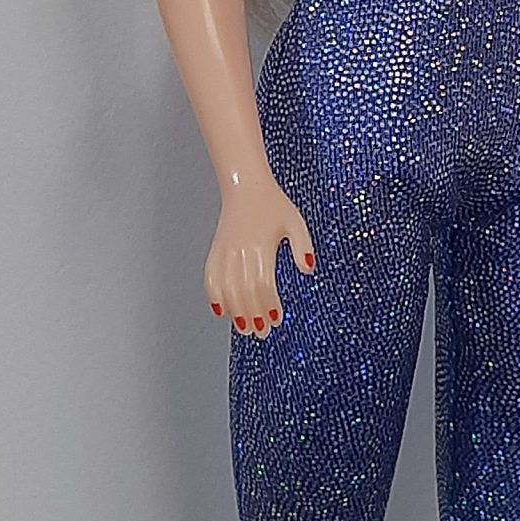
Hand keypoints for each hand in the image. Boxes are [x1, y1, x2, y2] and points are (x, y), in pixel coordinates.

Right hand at [204, 171, 317, 333]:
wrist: (245, 187)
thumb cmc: (273, 204)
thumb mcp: (295, 222)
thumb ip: (302, 247)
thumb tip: (309, 270)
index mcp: (261, 246)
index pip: (263, 284)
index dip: (268, 304)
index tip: (276, 319)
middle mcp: (240, 251)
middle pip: (244, 292)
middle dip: (253, 315)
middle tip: (262, 333)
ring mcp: (224, 252)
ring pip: (226, 289)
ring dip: (235, 311)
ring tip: (244, 328)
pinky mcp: (215, 251)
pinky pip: (210, 278)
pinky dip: (213, 296)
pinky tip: (221, 311)